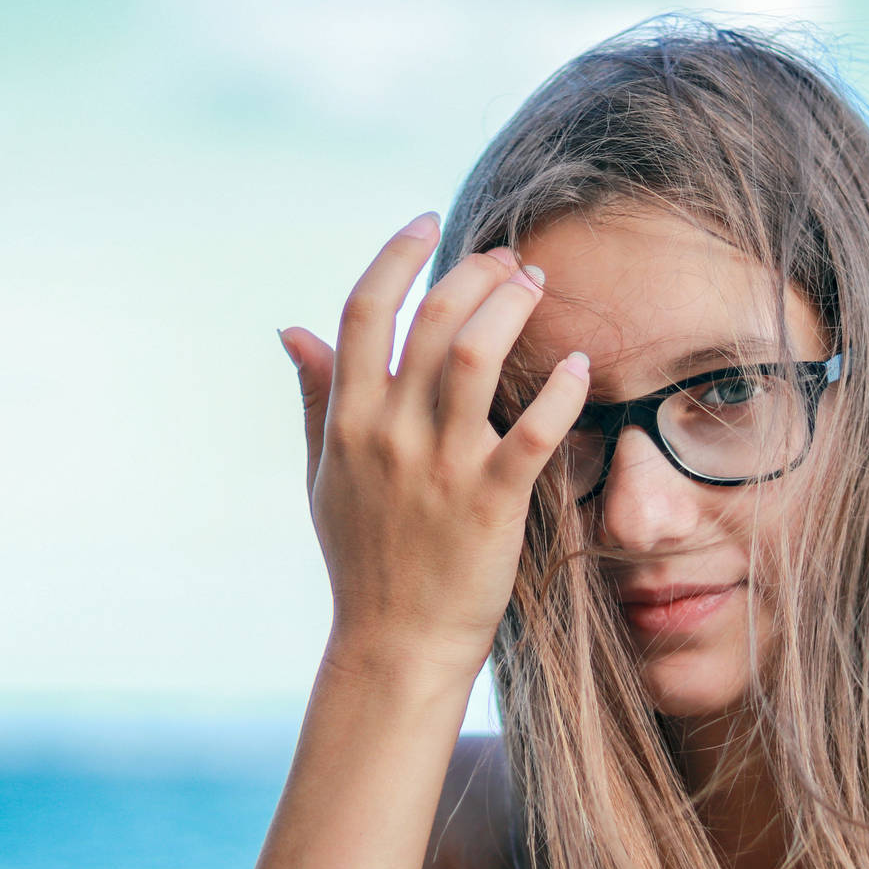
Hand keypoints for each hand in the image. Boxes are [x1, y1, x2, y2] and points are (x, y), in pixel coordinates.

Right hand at [279, 211, 590, 681]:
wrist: (395, 645)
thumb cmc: (361, 560)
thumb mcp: (322, 476)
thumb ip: (315, 399)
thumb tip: (292, 328)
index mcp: (347, 423)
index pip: (362, 312)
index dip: (395, 256)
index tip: (425, 223)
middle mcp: (389, 436)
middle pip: (429, 320)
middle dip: (473, 273)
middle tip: (508, 259)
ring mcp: (440, 468)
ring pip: (474, 357)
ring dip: (510, 308)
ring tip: (536, 286)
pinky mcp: (490, 503)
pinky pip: (532, 431)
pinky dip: (559, 392)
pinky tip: (577, 367)